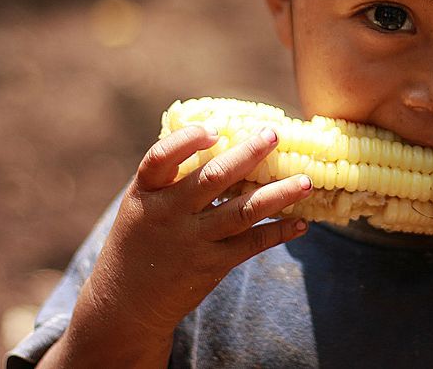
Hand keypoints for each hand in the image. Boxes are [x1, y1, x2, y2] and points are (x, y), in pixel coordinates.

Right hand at [46, 126, 311, 366]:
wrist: (125, 304)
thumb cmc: (140, 240)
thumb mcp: (141, 204)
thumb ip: (171, 177)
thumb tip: (219, 137)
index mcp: (146, 193)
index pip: (161, 158)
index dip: (187, 141)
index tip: (216, 129)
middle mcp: (169, 215)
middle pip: (213, 179)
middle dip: (247, 154)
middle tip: (273, 135)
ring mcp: (192, 241)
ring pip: (242, 212)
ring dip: (278, 194)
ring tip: (306, 180)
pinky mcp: (211, 265)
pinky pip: (251, 244)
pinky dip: (278, 232)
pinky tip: (301, 223)